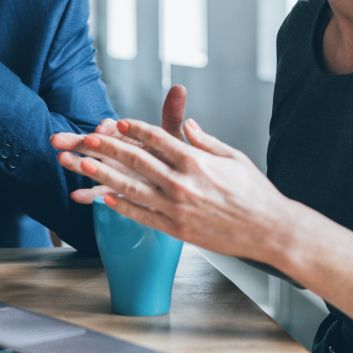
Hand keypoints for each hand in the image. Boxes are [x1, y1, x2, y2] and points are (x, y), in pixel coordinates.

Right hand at [51, 85, 186, 203]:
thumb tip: (179, 88)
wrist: (174, 180)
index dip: (105, 128)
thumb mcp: (171, 135)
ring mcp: (113, 170)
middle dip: (76, 141)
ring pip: (91, 166)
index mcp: (125, 135)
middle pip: (92, 144)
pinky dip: (87, 195)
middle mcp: (115, 151)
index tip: (103, 128)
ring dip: (75, 163)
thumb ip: (171, 114)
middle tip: (58, 139)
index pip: (111, 128)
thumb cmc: (171, 154)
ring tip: (62, 160)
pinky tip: (76, 197)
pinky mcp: (114, 188)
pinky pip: (99, 192)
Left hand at [57, 117, 294, 263]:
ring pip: (132, 188)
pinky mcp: (176, 229)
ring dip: (105, 176)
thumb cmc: (254, 191)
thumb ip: (205, 140)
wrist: (269, 230)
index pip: (157, 139)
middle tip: (87, 138)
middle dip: (109, 148)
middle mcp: (182, 182)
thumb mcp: (232, 156)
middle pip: (137, 160)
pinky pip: (143, 216)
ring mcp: (177, 208)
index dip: (135, 129)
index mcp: (195, 160)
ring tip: (84, 166)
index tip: (118, 122)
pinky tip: (105, 199)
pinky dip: (123, 207)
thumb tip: (188, 124)